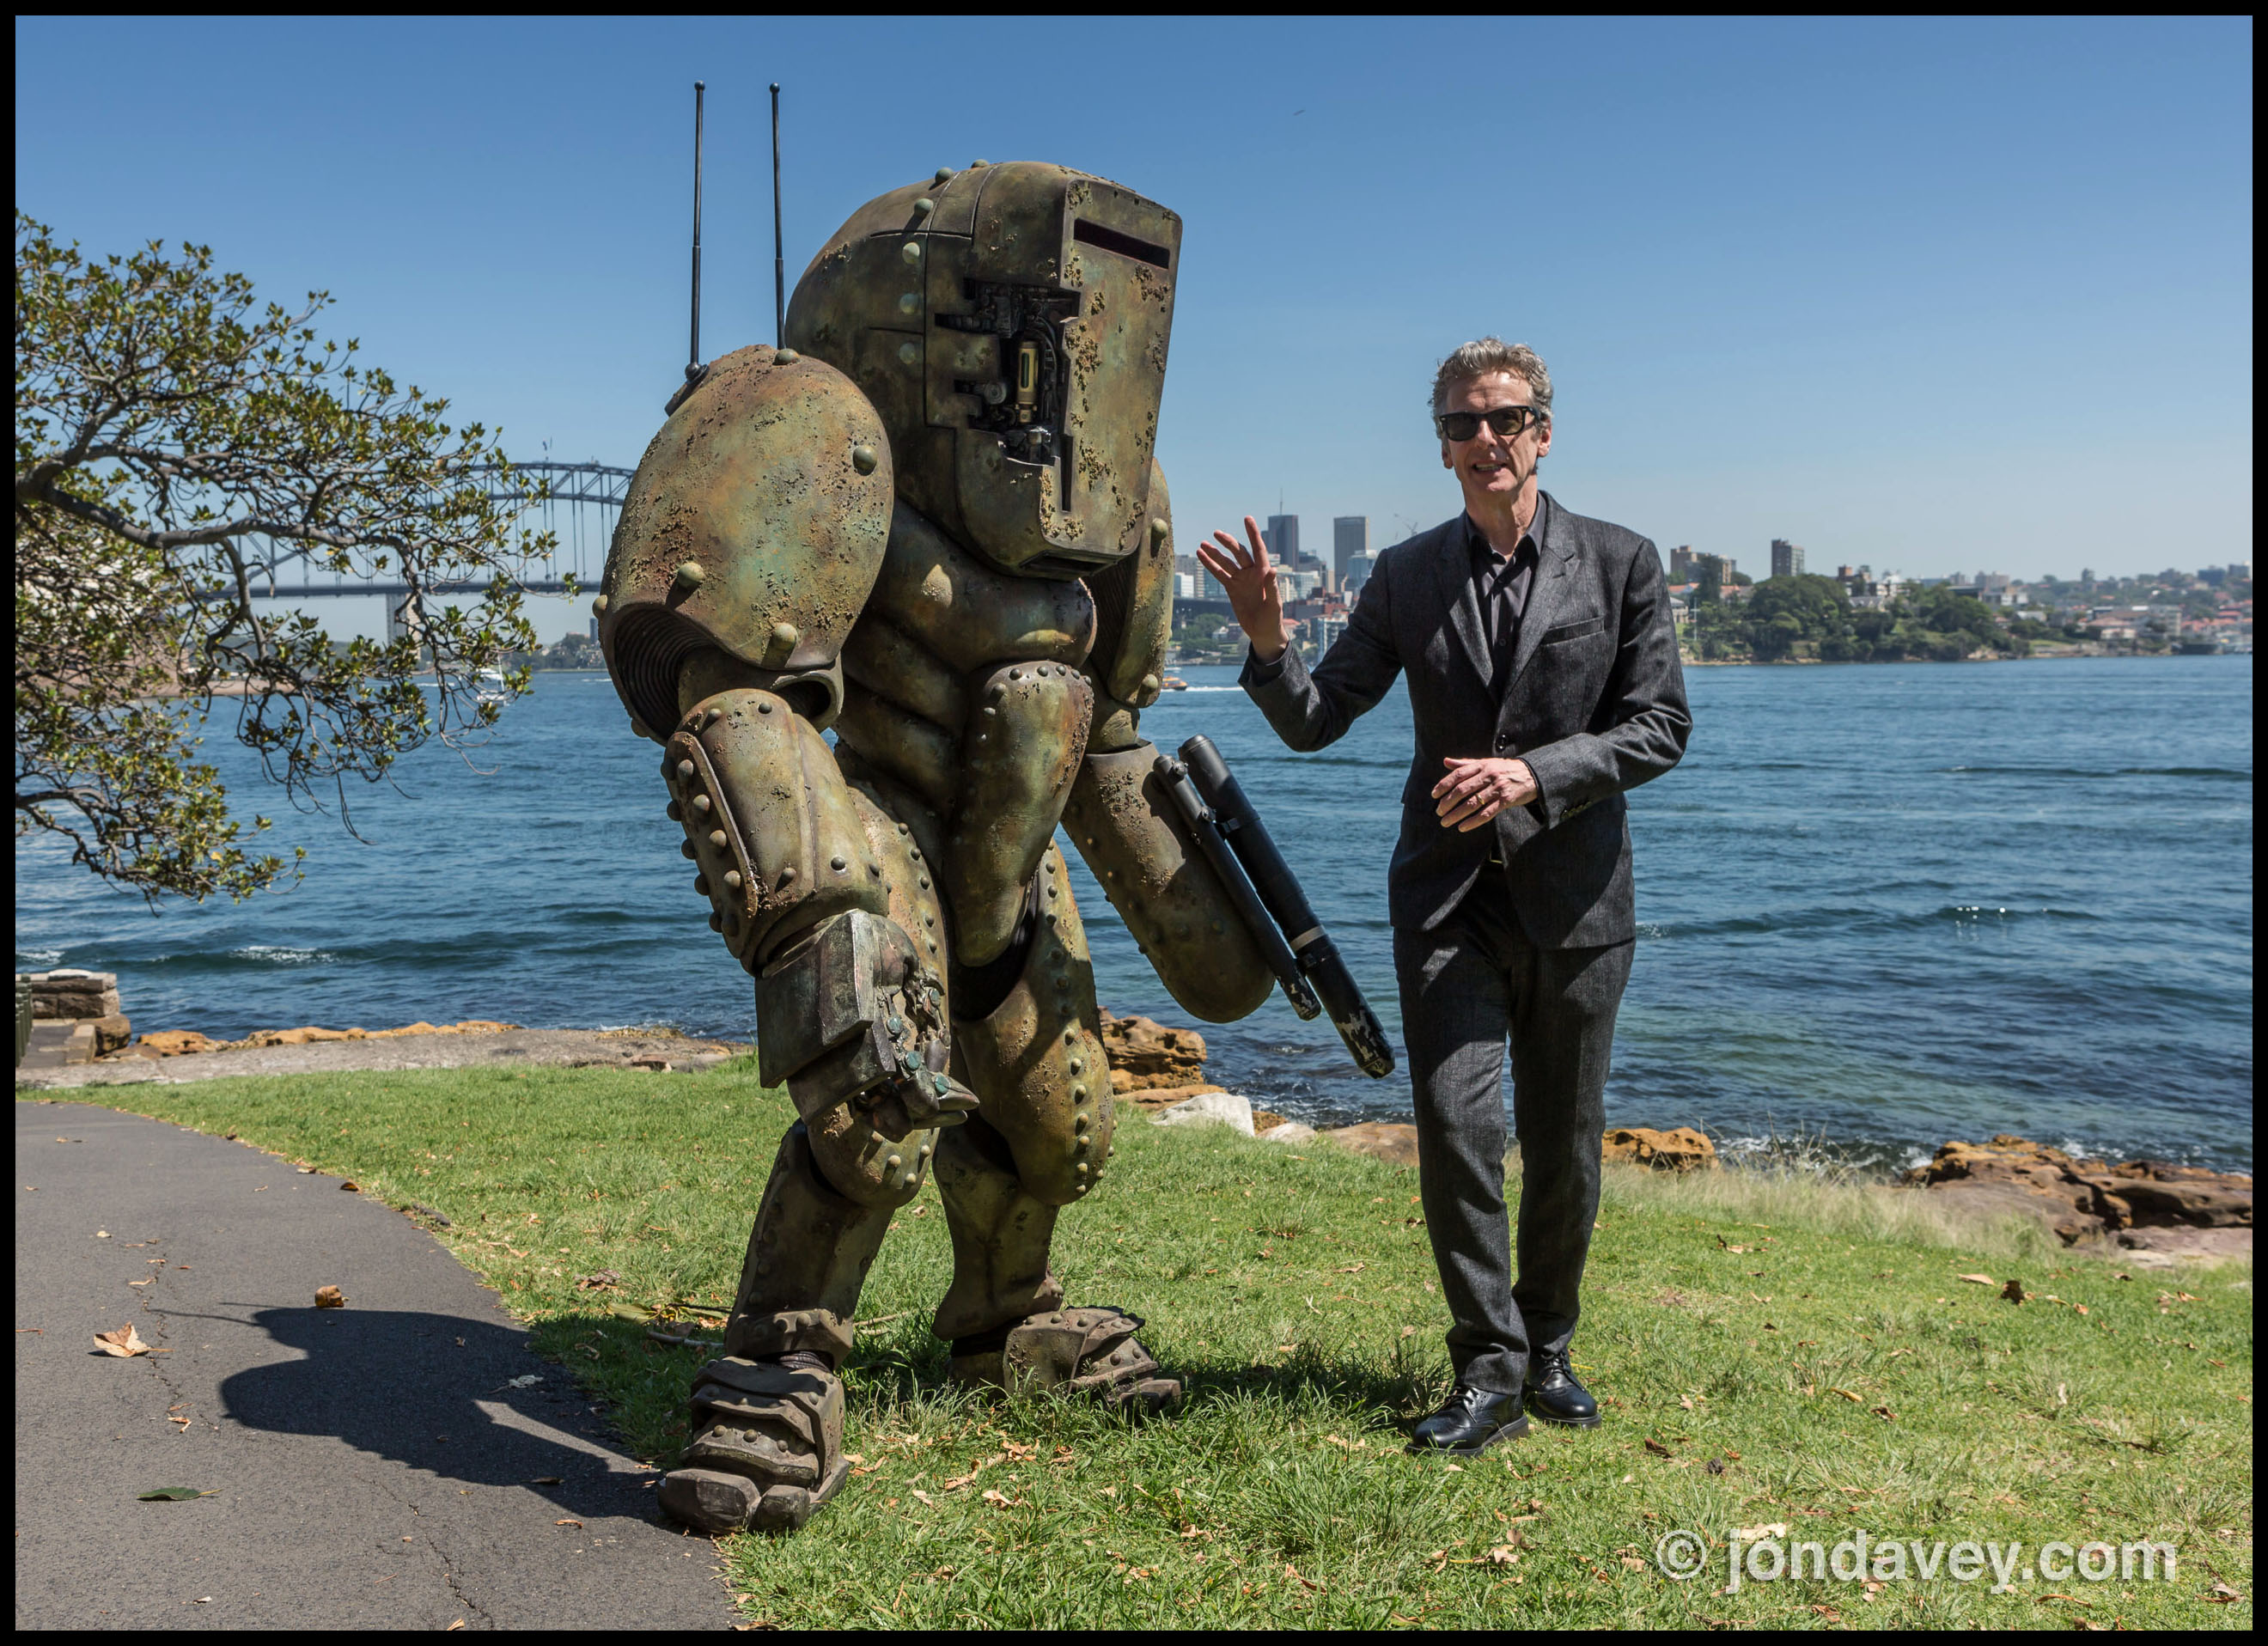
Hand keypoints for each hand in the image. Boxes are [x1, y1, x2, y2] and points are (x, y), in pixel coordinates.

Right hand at [1193, 515, 1288, 660]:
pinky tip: (1201, 555)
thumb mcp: (1274, 604)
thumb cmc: (1273, 618)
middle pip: (1239, 553)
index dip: (1253, 534)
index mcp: (1264, 573)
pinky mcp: (1231, 588)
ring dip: (1215, 553)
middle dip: (1228, 543)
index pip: (1258, 549)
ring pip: (1226, 562)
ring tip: (1202, 544)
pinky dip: (1210, 565)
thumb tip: (1272, 570)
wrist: (1262, 631)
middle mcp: (1252, 573)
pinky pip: (1219, 574)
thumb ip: (1272, 587)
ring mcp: (1241, 579)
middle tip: (1216, 533)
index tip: (1247, 518)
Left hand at [1432, 756, 1536, 831]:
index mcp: (1482, 765)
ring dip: (1456, 814)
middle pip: (1462, 790)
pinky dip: (1473, 821)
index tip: (1434, 795)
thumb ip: (1466, 763)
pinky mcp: (1506, 800)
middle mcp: (1489, 775)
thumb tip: (1445, 761)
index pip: (1458, 774)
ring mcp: (1498, 788)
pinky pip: (1487, 813)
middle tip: (1439, 812)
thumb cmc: (1505, 769)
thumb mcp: (1486, 763)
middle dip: (1447, 802)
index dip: (1444, 785)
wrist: (1532, 774)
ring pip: (1472, 803)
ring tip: (1446, 822)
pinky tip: (1462, 827)